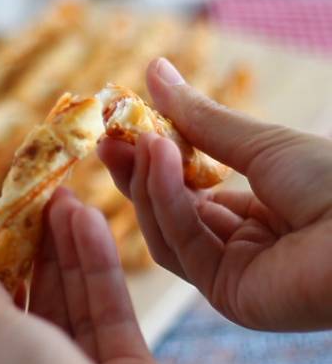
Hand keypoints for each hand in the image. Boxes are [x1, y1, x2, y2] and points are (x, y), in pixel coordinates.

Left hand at [0, 188, 157, 363]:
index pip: (2, 312)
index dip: (7, 264)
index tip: (13, 223)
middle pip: (45, 301)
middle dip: (45, 247)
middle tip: (46, 199)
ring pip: (80, 300)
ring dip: (74, 247)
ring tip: (67, 198)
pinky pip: (112, 311)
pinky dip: (102, 266)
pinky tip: (90, 221)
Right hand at [99, 57, 331, 331]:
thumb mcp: (257, 142)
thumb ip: (198, 117)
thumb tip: (154, 70)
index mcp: (251, 209)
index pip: (185, 186)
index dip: (153, 157)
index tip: (122, 124)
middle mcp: (236, 242)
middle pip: (167, 211)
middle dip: (136, 173)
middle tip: (106, 137)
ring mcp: (230, 271)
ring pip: (166, 229)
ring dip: (148, 182)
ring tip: (138, 140)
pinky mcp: (226, 294)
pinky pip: (181, 244)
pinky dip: (167, 200)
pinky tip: (161, 160)